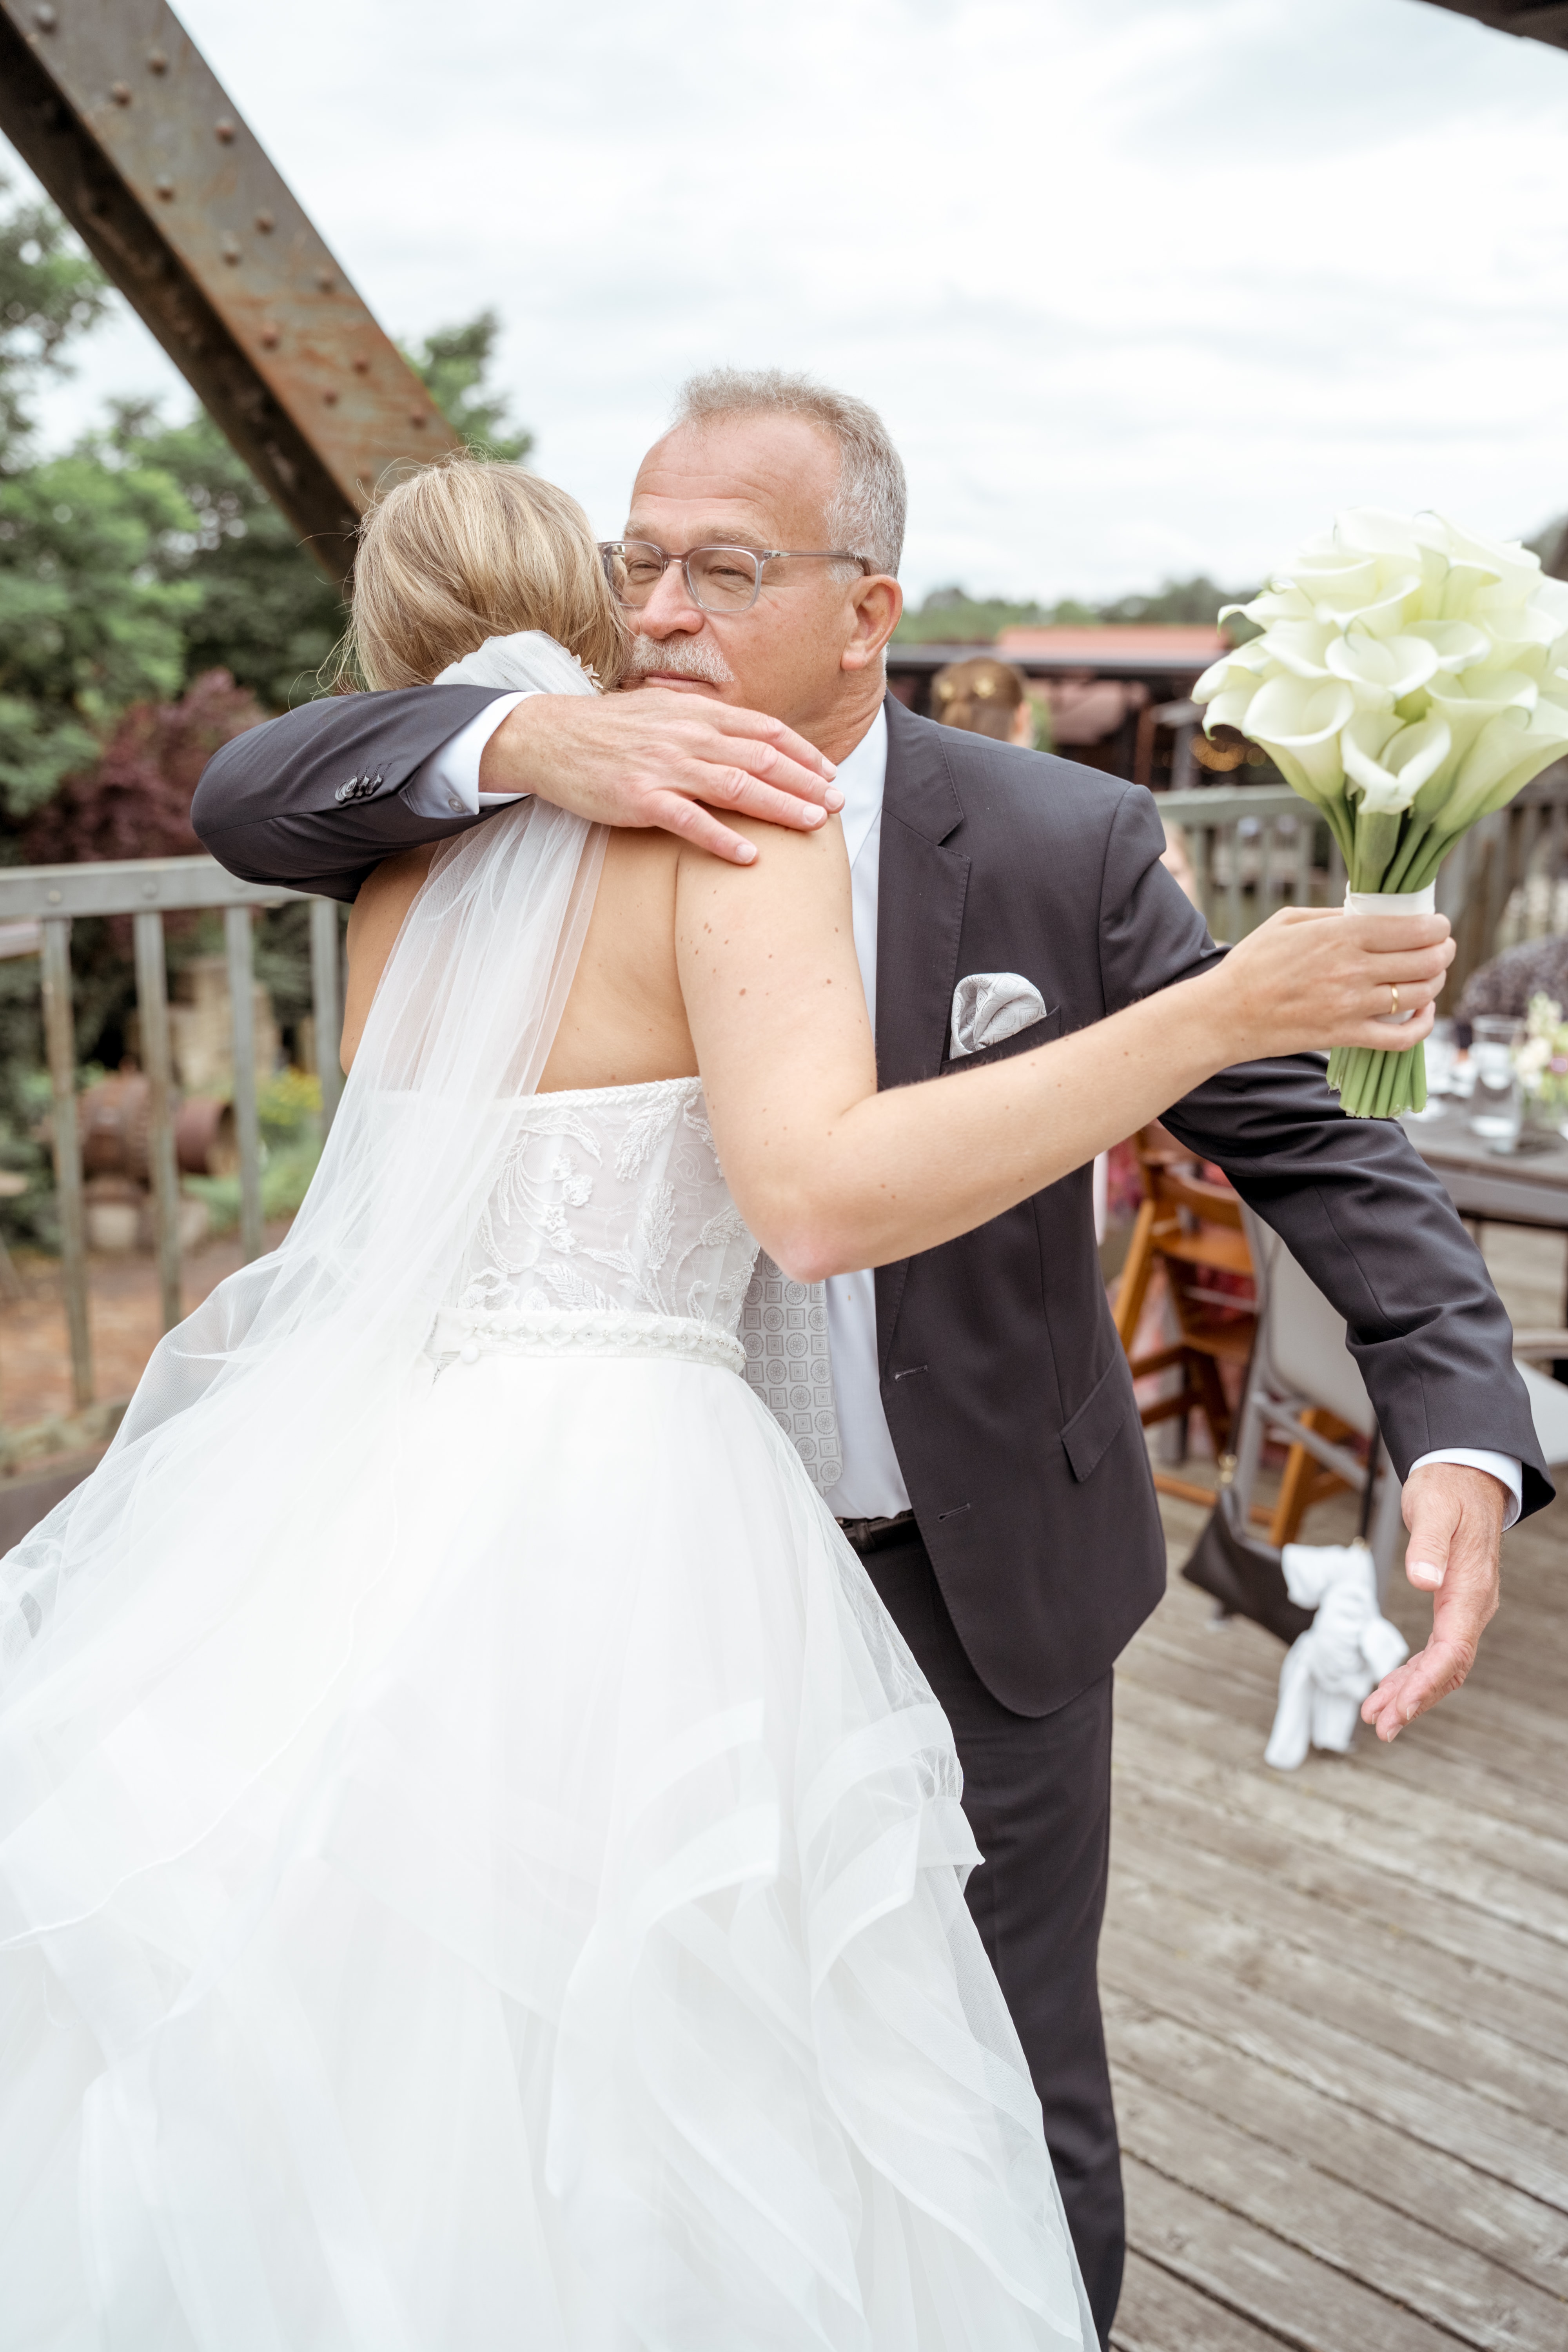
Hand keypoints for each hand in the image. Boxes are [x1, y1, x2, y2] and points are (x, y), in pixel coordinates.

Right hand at [481, 688, 842, 863]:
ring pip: (737, 786)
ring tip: (813, 825)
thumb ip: (703, 723)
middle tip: (838, 803)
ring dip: (780, 807)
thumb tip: (744, 738)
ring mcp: (664, 766)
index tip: (829, 772)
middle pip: (761, 758)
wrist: (547, 737)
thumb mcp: (661, 712)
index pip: (764, 729)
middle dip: (805, 781)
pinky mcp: (640, 798)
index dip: (802, 752)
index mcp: (696, 714)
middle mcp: (687, 735)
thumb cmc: (606, 731)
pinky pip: (690, 821)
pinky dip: (723, 839)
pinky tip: (751, 856)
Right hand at [1209, 904, 1453, 1061]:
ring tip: (1432, 977)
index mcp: (1340, 935)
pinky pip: (1401, 1037)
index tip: (1438, 925)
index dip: (1437, 926)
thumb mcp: (1288, 921)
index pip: (1412, 928)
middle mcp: (1352, 969)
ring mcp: (1351, 1006)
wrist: (1224, 1014)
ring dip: (1436, 983)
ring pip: (1420, 994)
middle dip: (1444, 952)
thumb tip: (1370, 915)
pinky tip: (1422, 1013)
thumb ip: (1333, 915)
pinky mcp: (1345, 1036)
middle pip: (1425, 960)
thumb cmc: (1252, 964)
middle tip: (1443, 948)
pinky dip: (1422, 1026)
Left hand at [1360, 1462, 1505, 1740]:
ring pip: (1440, 1665)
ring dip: (1410, 1691)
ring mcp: (1463, 1609)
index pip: (1451, 1651)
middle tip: (1383, 1726)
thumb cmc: (1448, 1491)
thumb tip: (1423, 1579)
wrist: (1464, 1477)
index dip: (1425, 1683)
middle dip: (1415, 1700)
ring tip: (1379, 1716)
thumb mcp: (1434, 1510)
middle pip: (1447, 1668)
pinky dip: (1413, 1671)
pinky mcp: (1452, 1605)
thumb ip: (1429, 1546)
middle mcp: (1471, 1607)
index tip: (1401, 1707)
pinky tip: (1393, 1686)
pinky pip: (1435, 1650)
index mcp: (1469, 1591)